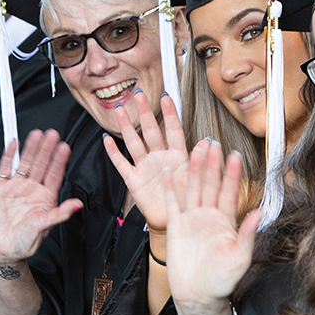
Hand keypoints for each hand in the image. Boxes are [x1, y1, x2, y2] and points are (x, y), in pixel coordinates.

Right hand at [0, 130, 79, 268]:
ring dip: (31, 148)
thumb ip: (60, 214)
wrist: (2, 249)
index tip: (65, 147)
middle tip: (53, 134)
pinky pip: (5, 167)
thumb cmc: (24, 241)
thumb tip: (78, 205)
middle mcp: (33, 188)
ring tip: (37, 134)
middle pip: (41, 164)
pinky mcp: (1, 187)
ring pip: (25, 162)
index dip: (59, 160)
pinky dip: (9, 155)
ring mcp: (17, 186)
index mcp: (46, 197)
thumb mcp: (44, 227)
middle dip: (47, 149)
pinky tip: (14, 143)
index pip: (55, 174)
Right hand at [103, 91, 188, 234]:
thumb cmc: (185, 199)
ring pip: (134, 142)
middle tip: (138, 94)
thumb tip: (208, 141)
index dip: (170, 113)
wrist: (171, 221)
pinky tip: (106, 140)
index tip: (166, 96)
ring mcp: (145, 167)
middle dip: (145, 112)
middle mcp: (160, 157)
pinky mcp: (134, 179)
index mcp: (177, 156)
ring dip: (127, 126)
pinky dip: (113, 152)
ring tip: (119, 109)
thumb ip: (200, 161)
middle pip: (151, 130)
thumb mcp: (196, 180)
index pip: (173, 130)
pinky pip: (122, 163)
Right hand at [166, 141, 258, 314]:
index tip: (235, 156)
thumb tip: (259, 213)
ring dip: (193, 170)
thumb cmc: (223, 280)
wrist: (198, 296)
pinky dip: (170, 188)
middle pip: (209, 184)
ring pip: (192, 189)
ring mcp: (191, 219)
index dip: (231, 174)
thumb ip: (247, 234)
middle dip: (211, 164)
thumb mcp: (240, 258)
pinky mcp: (176, 227)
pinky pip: (172, 204)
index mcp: (226, 221)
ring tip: (194, 149)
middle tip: (212, 142)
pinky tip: (168, 171)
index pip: (228, 192)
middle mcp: (209, 216)